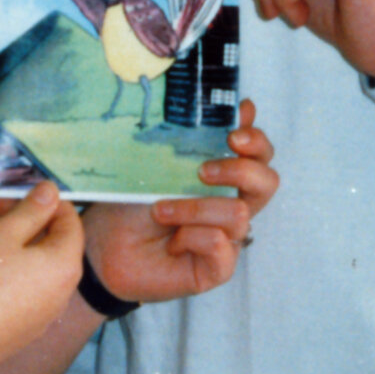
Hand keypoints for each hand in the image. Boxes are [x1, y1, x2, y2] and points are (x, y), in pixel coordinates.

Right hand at [0, 181, 82, 372]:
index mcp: (65, 265)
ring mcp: (42, 317)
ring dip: (10, 244)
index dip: (42, 199)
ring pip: (33, 267)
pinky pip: (22, 292)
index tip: (11, 190)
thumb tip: (52, 191)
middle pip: (49, 243)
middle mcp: (62, 293)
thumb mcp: (2, 233)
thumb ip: (31, 210)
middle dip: (18, 218)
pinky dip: (7, 273)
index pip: (69, 220)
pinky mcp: (21, 332)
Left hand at [82, 100, 277, 302]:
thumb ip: (198, 137)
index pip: (260, 154)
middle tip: (202, 171)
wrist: (105, 245)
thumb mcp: (161, 162)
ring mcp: (229, 238)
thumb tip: (243, 106)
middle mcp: (232, 205)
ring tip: (161, 212)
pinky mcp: (219, 267)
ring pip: (238, 213)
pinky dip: (190, 237)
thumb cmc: (132, 202)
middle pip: (268, 182)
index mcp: (223, 177)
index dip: (256, 141)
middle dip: (241, 170)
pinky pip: (220, 244)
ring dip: (194, 208)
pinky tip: (172, 243)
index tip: (232, 134)